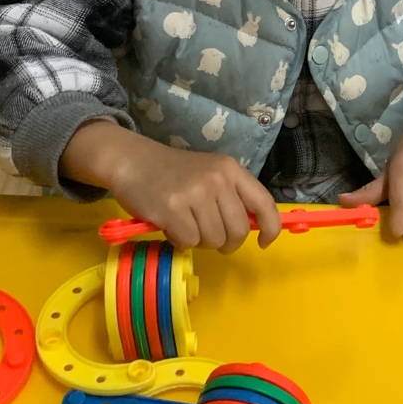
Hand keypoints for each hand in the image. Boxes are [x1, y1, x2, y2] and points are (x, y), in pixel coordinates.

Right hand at [61, 120, 280, 252]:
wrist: (131, 161)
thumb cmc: (173, 172)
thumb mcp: (208, 174)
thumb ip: (231, 196)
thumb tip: (254, 228)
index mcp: (231, 169)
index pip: (264, 203)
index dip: (271, 228)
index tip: (263, 242)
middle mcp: (217, 179)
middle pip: (238, 230)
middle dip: (226, 242)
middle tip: (210, 237)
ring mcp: (195, 194)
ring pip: (214, 240)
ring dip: (200, 241)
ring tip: (185, 224)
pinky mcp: (172, 209)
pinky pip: (189, 242)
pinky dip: (180, 241)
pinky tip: (171, 225)